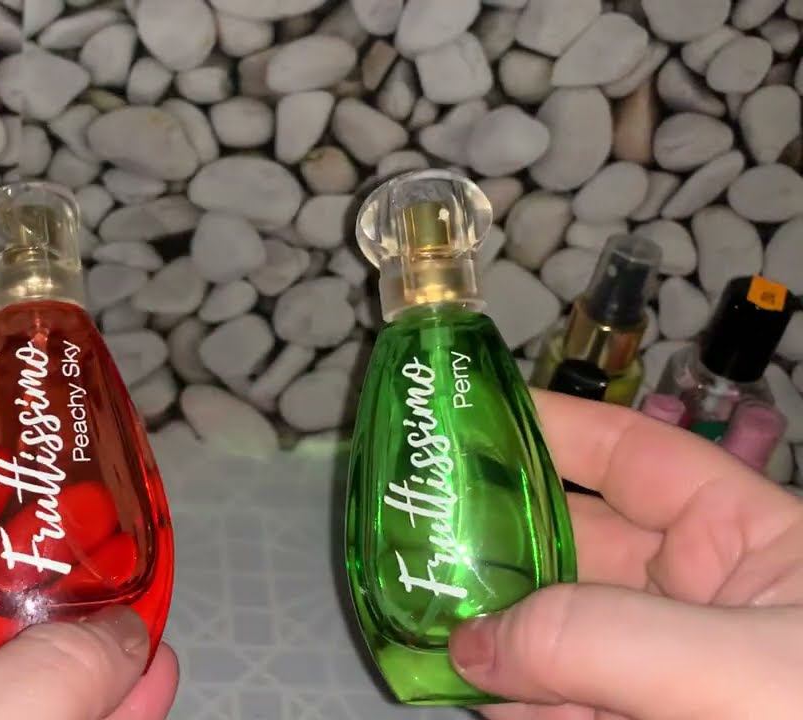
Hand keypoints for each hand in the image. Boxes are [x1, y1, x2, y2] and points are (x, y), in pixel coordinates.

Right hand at [448, 389, 802, 719]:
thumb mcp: (735, 665)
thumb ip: (601, 639)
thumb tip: (474, 642)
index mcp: (742, 540)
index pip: (631, 457)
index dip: (548, 428)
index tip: (463, 418)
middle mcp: (698, 599)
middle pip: (571, 548)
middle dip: (494, 545)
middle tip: (417, 542)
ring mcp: (670, 671)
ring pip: (556, 633)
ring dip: (491, 633)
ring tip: (428, 628)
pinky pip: (562, 706)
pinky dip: (513, 704)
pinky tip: (474, 698)